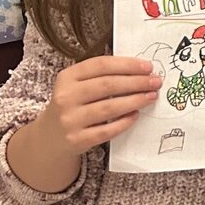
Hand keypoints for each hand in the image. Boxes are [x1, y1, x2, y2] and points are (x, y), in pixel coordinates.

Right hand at [35, 55, 162, 152]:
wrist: (50, 136)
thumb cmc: (72, 105)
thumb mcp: (76, 85)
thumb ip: (101, 75)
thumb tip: (139, 70)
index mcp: (67, 77)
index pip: (101, 65)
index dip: (127, 65)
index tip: (148, 67)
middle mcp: (66, 97)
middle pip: (108, 85)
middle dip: (136, 82)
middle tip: (155, 82)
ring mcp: (70, 119)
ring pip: (109, 108)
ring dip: (135, 101)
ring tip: (151, 96)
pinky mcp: (77, 139)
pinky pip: (106, 130)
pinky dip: (124, 122)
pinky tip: (136, 115)